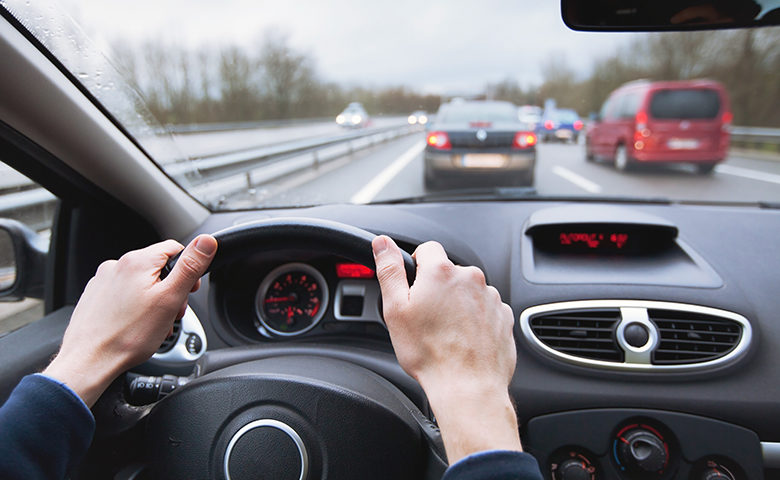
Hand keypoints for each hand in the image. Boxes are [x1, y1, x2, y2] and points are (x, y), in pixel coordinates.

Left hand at [43, 235, 216, 406]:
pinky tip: (136, 326)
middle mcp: (116, 265)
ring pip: (141, 283)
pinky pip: (124, 295)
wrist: (89, 361)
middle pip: (158, 268)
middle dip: (170, 290)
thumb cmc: (128, 335)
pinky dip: (135, 308)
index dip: (188, 270)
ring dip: (154, 301)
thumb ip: (190, 267)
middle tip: (171, 314)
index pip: (175, 249)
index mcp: (137, 261)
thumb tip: (207, 241)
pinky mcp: (95, 297)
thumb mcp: (170, 298)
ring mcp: (103, 281)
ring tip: (153, 325)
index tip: (189, 291)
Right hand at [372, 235, 521, 462]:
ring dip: (457, 305)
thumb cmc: (429, 353)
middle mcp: (471, 278)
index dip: (416, 267)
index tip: (414, 289)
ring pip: (468, 292)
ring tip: (446, 334)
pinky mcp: (504, 316)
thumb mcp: (396, 309)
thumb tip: (382, 243)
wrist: (468, 387)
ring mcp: (491, 297)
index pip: (428, 249)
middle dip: (437, 290)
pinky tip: (464, 341)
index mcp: (442, 272)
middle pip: (449, 273)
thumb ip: (389, 270)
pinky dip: (475, 320)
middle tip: (426, 319)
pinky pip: (485, 310)